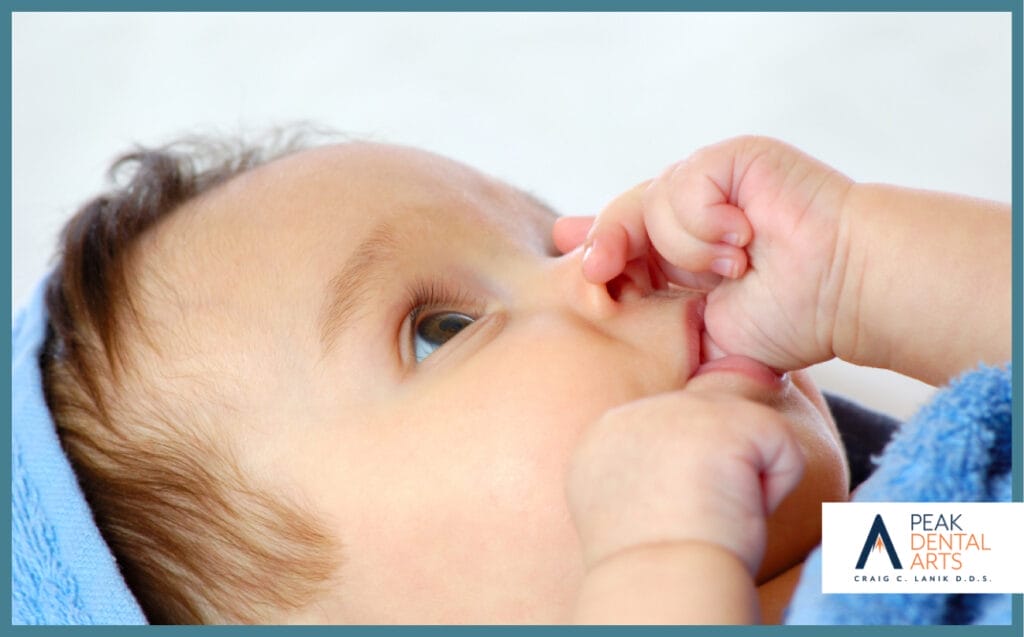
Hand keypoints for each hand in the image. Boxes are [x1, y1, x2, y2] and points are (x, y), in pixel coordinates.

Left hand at [554, 136, 853, 371]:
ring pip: (649, 204)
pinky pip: (682, 185)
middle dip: (606, 244)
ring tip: (737, 267)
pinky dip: (706, 222)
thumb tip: (616, 322)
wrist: (843, 294)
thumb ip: (655, 329)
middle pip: (621, 216)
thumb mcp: (702, 335)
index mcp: (683, 253)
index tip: (576, 264)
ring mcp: (712, 183)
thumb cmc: (788, 321)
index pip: (621, 240)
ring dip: (689, 249)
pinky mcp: (732, 158)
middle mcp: (694, 214)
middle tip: (600, 273)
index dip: (595, 246)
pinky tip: (745, 238)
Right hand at [566, 389, 804, 576]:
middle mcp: (635, 412)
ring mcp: (678, 409)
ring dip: (743, 483)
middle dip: (716, 476)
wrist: (657, 586)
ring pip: (746, 434)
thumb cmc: (652, 572)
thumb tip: (699, 456)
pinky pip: (781, 444)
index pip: (675, 436)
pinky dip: (776, 489)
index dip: (688, 483)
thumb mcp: (631, 506)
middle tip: (690, 523)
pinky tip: (735, 511)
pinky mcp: (724, 418)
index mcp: (604, 437)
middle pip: (711, 427)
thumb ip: (651, 467)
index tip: (668, 525)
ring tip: (710, 518)